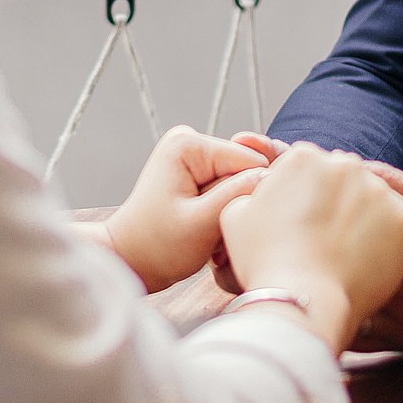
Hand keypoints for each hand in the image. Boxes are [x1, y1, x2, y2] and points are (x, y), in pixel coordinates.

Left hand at [100, 126, 271, 292]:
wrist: (132, 262)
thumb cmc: (157, 247)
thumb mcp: (201, 223)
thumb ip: (237, 194)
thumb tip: (271, 174)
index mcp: (188, 144)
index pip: (251, 161)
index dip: (252, 196)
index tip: (236, 225)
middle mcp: (191, 141)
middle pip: (246, 171)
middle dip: (240, 205)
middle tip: (221, 236)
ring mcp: (195, 158)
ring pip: (241, 185)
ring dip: (233, 213)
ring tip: (214, 239)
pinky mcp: (198, 174)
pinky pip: (229, 192)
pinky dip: (226, 214)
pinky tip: (212, 235)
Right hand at [211, 134, 402, 294]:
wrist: (303, 300)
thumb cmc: (266, 261)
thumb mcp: (236, 215)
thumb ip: (253, 191)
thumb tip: (264, 187)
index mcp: (304, 157)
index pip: (310, 168)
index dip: (305, 197)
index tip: (303, 223)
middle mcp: (346, 164)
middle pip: (345, 179)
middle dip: (337, 203)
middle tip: (325, 240)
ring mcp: (379, 190)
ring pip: (374, 199)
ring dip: (365, 219)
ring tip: (347, 254)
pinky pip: (401, 222)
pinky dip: (391, 239)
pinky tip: (370, 259)